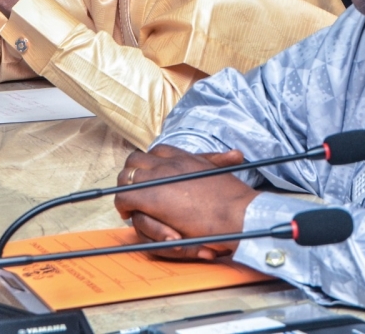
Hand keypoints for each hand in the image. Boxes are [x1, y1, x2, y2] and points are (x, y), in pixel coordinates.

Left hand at [114, 145, 258, 255]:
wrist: (239, 214)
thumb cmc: (234, 200)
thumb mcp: (225, 174)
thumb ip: (220, 162)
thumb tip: (236, 154)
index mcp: (185, 157)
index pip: (158, 151)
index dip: (150, 164)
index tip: (150, 178)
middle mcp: (169, 163)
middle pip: (135, 161)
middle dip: (131, 176)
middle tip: (134, 192)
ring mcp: (158, 178)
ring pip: (126, 178)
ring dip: (125, 191)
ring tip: (128, 206)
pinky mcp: (151, 198)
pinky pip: (125, 199)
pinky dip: (125, 207)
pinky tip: (129, 214)